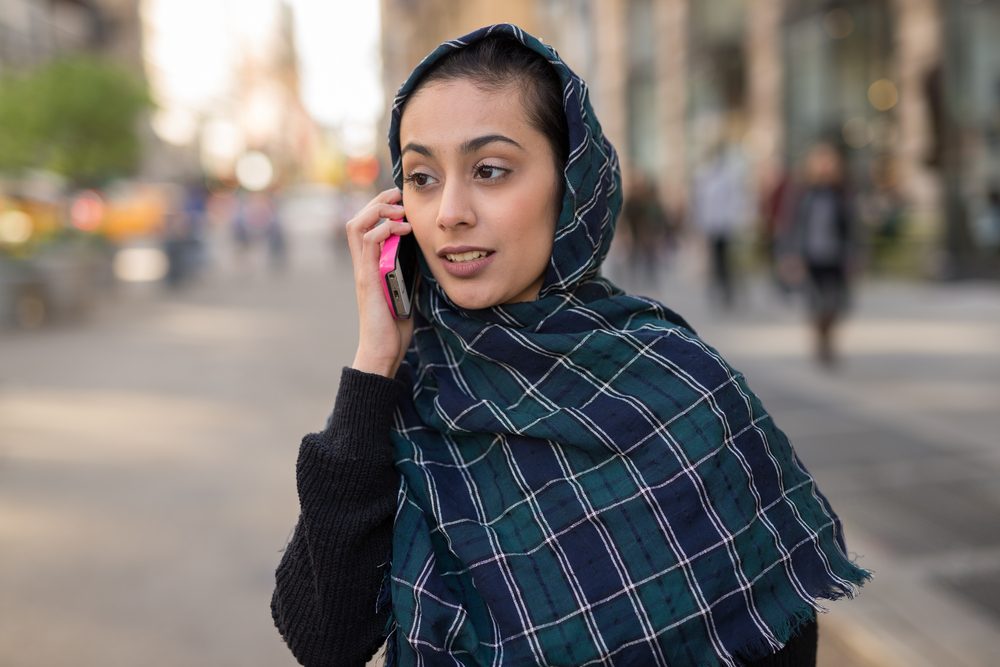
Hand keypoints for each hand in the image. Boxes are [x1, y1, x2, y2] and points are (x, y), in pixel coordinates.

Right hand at [345, 188, 414, 377]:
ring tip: (399, 210)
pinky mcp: (367, 279)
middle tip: (399, 196)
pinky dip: (384, 230)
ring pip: (357, 226)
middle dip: (378, 201)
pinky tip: (402, 230)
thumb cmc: (394, 324)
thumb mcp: (407, 288)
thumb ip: (410, 269)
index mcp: (370, 265)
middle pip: (358, 219)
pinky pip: (368, 244)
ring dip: (379, 211)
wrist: (383, 350)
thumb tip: (426, 252)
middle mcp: (362, 264)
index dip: (380, 207)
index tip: (402, 200)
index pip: (367, 226)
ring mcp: (363, 271)